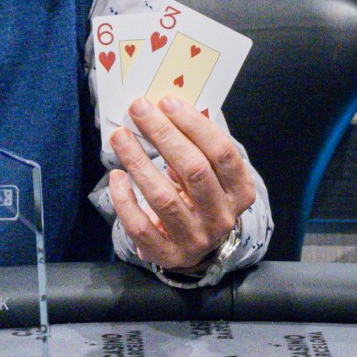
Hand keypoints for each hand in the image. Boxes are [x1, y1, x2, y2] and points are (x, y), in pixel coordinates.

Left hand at [107, 96, 255, 272]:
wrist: (195, 246)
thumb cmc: (199, 197)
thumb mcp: (210, 174)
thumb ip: (196, 146)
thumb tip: (162, 110)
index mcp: (240, 192)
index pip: (222, 153)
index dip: (195, 125)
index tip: (167, 102)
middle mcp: (222, 217)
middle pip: (194, 170)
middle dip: (163, 134)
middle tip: (139, 109)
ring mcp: (195, 239)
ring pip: (164, 198)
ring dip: (138, 162)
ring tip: (120, 137)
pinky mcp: (167, 254)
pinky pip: (141, 226)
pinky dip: (125, 200)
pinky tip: (116, 176)